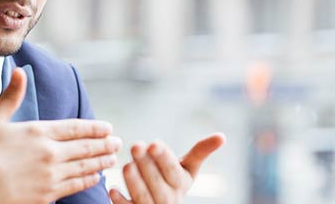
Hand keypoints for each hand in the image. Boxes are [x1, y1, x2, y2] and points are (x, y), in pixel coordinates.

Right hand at [0, 68, 121, 203]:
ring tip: (112, 159)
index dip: (95, 128)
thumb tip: (20, 72)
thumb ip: (11, 97)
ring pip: (84, 167)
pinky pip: (75, 186)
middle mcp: (49, 153)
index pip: (76, 128)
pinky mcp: (46, 196)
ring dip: (101, 162)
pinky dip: (88, 181)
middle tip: (118, 143)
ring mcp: (50, 176)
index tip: (108, 128)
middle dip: (104, 145)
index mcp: (38, 132)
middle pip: (85, 147)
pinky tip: (95, 178)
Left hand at [109, 134, 224, 203]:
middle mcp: (169, 200)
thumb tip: (222, 136)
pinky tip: (112, 189)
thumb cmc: (173, 181)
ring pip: (144, 198)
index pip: (173, 171)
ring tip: (126, 165)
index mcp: (181, 184)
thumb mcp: (187, 168)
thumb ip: (201, 151)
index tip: (153, 142)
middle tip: (135, 145)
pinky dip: (121, 202)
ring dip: (134, 183)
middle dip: (147, 166)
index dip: (164, 158)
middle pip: (158, 186)